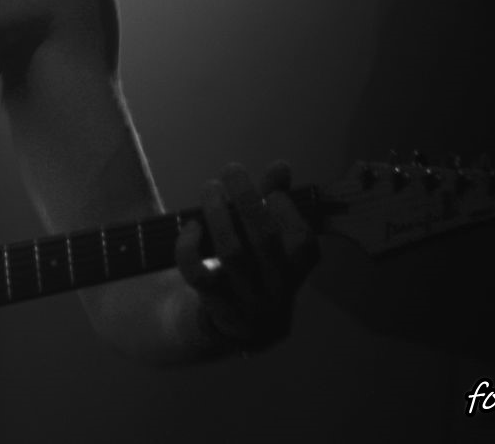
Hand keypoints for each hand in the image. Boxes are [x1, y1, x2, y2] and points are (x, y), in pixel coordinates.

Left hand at [174, 160, 316, 353]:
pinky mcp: (214, 305)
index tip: (271, 192)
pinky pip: (198, 274)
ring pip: (231, 253)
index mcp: (295, 271)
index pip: (304, 244)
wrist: (235, 327)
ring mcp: (246, 300)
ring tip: (210, 187)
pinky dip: (190, 246)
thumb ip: (275, 202)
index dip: (289, 213)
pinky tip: (191, 225)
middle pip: (264, 240)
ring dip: (217, 214)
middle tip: (232, 169)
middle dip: (247, 199)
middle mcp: (275, 288)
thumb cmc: (255, 268)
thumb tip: (281, 166)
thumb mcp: (269, 241)